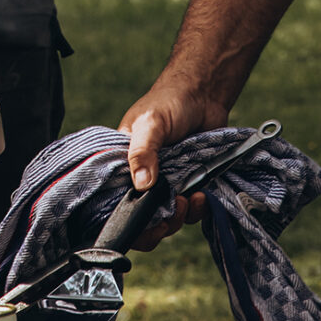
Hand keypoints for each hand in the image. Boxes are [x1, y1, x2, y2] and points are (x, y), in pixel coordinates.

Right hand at [116, 73, 227, 247]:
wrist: (204, 94)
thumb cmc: (170, 103)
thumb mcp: (151, 123)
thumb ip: (143, 152)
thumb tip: (142, 186)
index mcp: (123, 165)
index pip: (115, 202)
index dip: (127, 219)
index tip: (145, 222)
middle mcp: (142, 178)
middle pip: (142, 218)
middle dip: (158, 225)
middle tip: (173, 211)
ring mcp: (167, 183)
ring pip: (168, 218)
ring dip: (179, 217)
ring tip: (190, 199)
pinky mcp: (189, 185)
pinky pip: (190, 210)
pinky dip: (197, 209)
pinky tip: (203, 195)